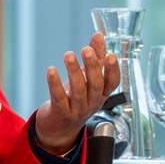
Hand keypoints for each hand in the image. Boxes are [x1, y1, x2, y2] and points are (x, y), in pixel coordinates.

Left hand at [32, 31, 119, 155]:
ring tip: (68, 55)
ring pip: (78, 90)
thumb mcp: (87, 78)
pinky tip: (51, 71)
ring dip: (73, 71)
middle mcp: (92, 103)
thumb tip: (98, 35)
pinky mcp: (61, 113)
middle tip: (86, 50)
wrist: (59, 128)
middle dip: (92, 67)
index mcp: (101, 94)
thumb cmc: (75, 98)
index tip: (111, 55)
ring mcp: (77, 110)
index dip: (113, 70)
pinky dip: (55, 84)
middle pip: (95, 85)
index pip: (112, 83)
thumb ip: (95, 57)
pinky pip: (59, 98)